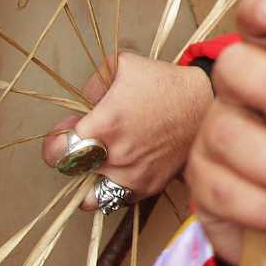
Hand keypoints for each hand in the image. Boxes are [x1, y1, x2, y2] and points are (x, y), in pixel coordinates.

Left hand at [42, 54, 212, 209]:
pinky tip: (121, 168)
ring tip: (102, 162)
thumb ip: (92, 83)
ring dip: (90, 179)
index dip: (56, 141)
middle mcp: (117, 156)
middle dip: (73, 156)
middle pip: (72, 171)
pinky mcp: (150, 186)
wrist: (209, 104)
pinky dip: (112, 188)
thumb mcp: (124, 65)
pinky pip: (116, 200)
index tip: (69, 131)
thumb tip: (81, 104)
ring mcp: (134, 176)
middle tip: (88, 142)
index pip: (56, 153)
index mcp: (105, 125)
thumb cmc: (167, 84)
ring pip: (90, 195)